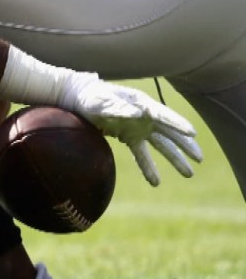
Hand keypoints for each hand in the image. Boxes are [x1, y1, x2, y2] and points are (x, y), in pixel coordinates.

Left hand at [61, 74, 202, 185]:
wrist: (80, 99)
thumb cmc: (92, 96)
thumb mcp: (102, 101)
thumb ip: (119, 108)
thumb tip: (139, 113)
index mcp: (141, 104)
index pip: (163, 115)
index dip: (178, 124)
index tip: (193, 133)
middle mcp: (145, 117)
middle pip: (169, 133)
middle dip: (185, 145)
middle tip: (199, 159)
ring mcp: (139, 128)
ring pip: (161, 146)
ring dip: (175, 159)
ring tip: (189, 174)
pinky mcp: (129, 137)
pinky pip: (142, 155)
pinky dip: (148, 167)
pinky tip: (156, 183)